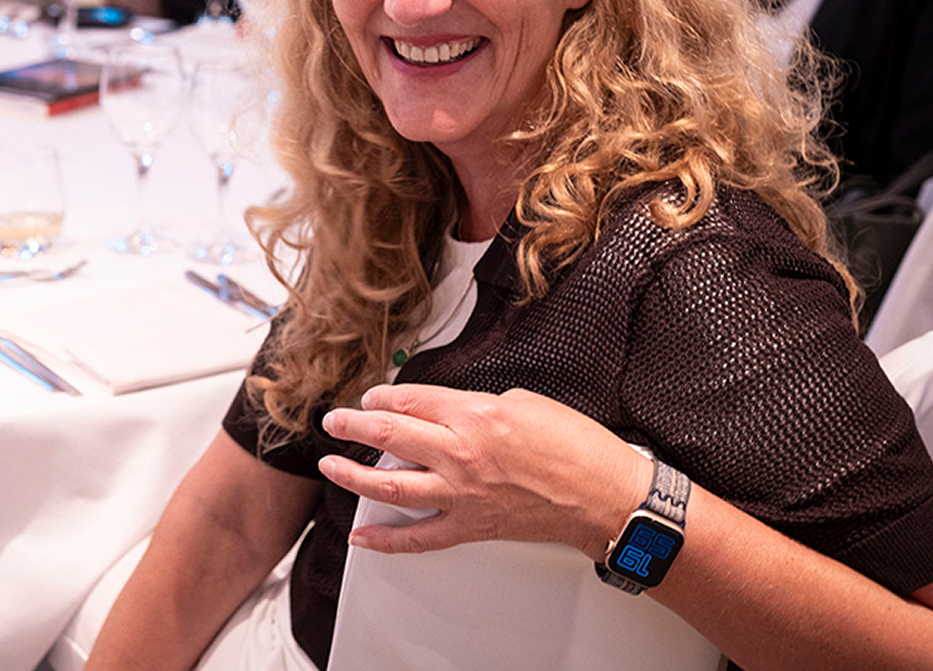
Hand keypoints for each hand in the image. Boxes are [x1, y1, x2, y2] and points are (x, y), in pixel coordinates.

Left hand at [317, 384, 647, 556]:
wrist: (603, 496)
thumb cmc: (576, 447)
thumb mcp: (524, 402)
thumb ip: (478, 405)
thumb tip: (451, 411)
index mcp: (475, 416)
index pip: (411, 400)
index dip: (383, 395)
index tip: (371, 396)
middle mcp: (461, 454)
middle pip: (389, 433)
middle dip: (352, 424)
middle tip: (333, 420)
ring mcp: (462, 494)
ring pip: (391, 483)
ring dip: (352, 474)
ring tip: (329, 465)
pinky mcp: (471, 527)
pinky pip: (418, 537)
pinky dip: (386, 538)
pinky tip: (362, 535)